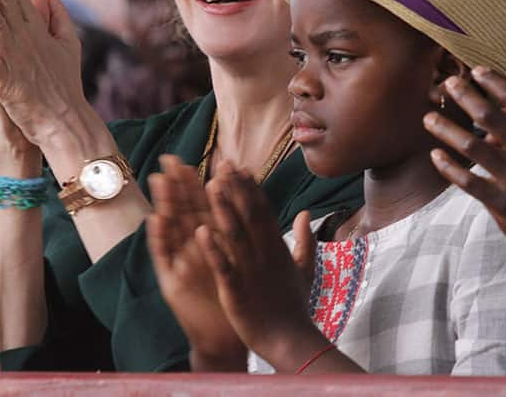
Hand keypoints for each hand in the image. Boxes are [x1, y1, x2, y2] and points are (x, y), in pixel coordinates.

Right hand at [146, 156, 245, 369]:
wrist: (227, 338)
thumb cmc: (240, 300)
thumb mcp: (247, 263)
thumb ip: (254, 235)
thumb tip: (264, 209)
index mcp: (216, 242)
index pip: (211, 206)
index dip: (209, 182)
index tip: (207, 159)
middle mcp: (195, 249)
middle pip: (186, 211)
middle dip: (180, 184)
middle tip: (172, 158)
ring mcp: (181, 263)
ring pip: (171, 227)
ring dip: (164, 202)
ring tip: (160, 178)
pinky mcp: (172, 281)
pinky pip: (164, 256)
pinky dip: (159, 237)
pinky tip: (155, 219)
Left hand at [196, 162, 321, 365]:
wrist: (291, 342)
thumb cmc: (295, 307)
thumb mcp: (305, 269)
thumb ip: (305, 240)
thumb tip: (305, 213)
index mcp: (278, 248)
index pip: (263, 211)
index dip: (251, 188)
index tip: (240, 167)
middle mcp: (265, 255)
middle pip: (249, 215)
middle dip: (236, 189)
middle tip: (223, 164)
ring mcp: (250, 272)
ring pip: (235, 235)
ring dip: (223, 209)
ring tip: (211, 186)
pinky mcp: (237, 291)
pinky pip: (223, 266)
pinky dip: (213, 249)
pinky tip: (200, 232)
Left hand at [424, 54, 505, 233]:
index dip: (499, 84)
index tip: (478, 70)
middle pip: (492, 120)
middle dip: (468, 99)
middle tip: (448, 83)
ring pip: (474, 149)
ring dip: (448, 131)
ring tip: (428, 118)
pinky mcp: (504, 204)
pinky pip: (470, 184)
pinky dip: (450, 169)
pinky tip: (435, 156)